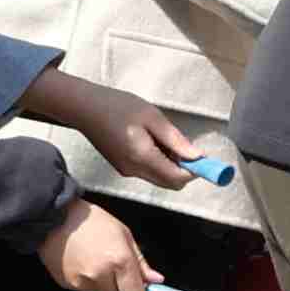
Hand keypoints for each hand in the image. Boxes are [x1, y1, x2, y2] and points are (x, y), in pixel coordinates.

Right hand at [33, 77, 214, 188]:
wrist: (84, 108)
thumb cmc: (120, 107)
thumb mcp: (153, 118)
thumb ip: (175, 140)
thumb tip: (198, 157)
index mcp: (142, 158)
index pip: (177, 179)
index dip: (195, 171)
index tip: (204, 157)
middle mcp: (133, 171)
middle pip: (170, 183)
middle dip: (184, 169)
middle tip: (183, 144)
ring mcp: (126, 171)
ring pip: (160, 178)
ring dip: (171, 165)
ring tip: (163, 137)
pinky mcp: (122, 167)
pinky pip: (148, 171)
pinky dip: (159, 162)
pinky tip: (151, 140)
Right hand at [43, 201, 153, 290]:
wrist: (55, 218)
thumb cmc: (91, 222)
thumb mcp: (124, 235)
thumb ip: (141, 262)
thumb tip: (155, 280)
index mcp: (120, 260)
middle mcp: (101, 274)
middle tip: (125, 276)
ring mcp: (81, 281)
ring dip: (107, 285)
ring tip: (100, 261)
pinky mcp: (67, 284)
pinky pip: (86, 289)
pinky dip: (91, 281)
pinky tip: (86, 263)